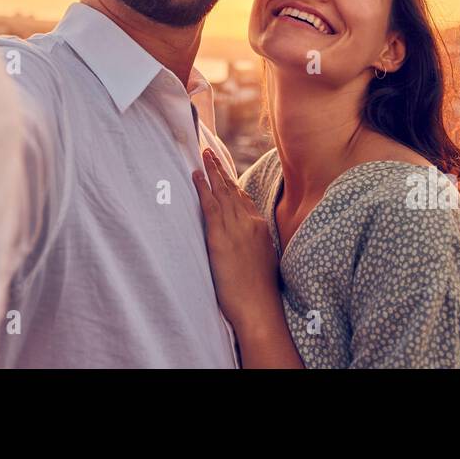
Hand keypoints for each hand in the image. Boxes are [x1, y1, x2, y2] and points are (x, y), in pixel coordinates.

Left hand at [192, 147, 281, 333]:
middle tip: (210, 152)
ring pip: (221, 192)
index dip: (233, 183)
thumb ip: (254, 245)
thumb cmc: (260, 292)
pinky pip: (210, 205)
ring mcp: (236, 228)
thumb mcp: (264, 260)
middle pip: (233, 189)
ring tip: (203, 156)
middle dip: (221, 170)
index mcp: (261, 228)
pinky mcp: (221, 237)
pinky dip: (203, 188)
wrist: (259, 307)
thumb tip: (245, 242)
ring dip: (211, 171)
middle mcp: (250, 223)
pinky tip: (196, 176)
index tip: (225, 171)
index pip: (244, 199)